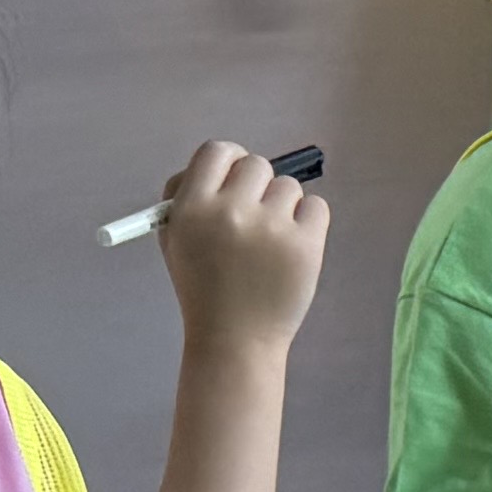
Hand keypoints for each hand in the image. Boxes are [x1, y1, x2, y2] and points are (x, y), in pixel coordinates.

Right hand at [153, 142, 325, 356]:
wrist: (235, 340)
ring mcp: (271, 227)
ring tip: (269, 243)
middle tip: (254, 218)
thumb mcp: (175, 241)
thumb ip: (184, 197)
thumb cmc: (202, 289)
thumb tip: (214, 165)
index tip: (235, 180)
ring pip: (288, 187)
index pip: (217, 151)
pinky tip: (292, 247)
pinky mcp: (306, 244)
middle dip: (257, 187)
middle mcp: (231, 211)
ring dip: (282, 208)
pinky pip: (317, 206)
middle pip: (257, 164)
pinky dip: (308, 222)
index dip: (229, 162)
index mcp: (193, 207)